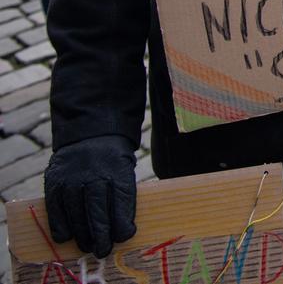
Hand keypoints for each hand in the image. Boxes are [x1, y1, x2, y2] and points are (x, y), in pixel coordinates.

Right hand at [44, 135, 136, 257]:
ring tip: (87, 247)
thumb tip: (123, 230)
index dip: (122, 223)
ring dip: (81, 234)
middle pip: (97, 210)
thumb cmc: (113, 161)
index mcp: (117, 170)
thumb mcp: (126, 170)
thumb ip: (123, 196)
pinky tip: (65, 237)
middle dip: (101, 234)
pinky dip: (59, 225)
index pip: (121, 201)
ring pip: (75, 212)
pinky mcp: (54, 181)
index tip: (124, 236)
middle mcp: (93, 173)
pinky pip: (55, 207)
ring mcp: (72, 177)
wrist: (90, 135)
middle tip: (103, 250)